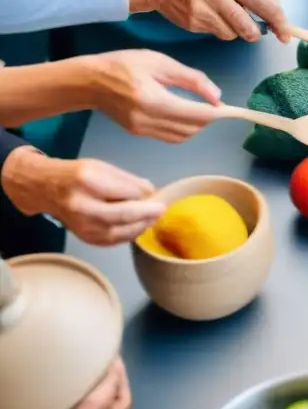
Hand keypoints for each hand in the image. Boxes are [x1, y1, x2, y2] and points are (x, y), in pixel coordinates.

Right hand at [1, 149, 163, 245]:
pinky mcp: (84, 237)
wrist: (44, 189)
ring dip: (141, 226)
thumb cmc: (76, 174)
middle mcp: (81, 205)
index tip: (157, 194)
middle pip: (122, 215)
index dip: (145, 195)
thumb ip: (127, 180)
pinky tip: (139, 227)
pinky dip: (129, 235)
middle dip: (147, 213)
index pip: (124, 192)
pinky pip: (112, 241)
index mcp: (86, 181)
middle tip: (161, 209)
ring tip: (153, 218)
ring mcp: (81, 225)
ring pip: (119, 232)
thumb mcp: (102, 166)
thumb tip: (150, 191)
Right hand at [85, 50, 219, 142]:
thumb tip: (217, 96)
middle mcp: (147, 120)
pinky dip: (183, 129)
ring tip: (200, 109)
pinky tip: (184, 115)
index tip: (227, 107)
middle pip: (190, 129)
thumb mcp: (161, 63)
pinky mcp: (138, 134)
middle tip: (214, 105)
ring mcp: (141, 130)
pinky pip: (169, 137)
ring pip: (181, 137)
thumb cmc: (125, 64)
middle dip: (207, 119)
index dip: (215, 113)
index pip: (194, 115)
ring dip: (196, 126)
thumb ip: (191, 79)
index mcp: (153, 100)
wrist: (90, 81)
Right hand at [127, 0, 289, 41]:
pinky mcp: (195, 19)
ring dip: (240, 30)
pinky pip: (221, 33)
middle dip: (267, 32)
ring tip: (229, 15)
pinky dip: (222, 29)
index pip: (265, 0)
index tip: (287, 31)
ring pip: (238, 32)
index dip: (280, 19)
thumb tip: (272, 9)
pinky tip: (211, 15)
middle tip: (272, 35)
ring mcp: (204, 5)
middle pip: (253, 21)